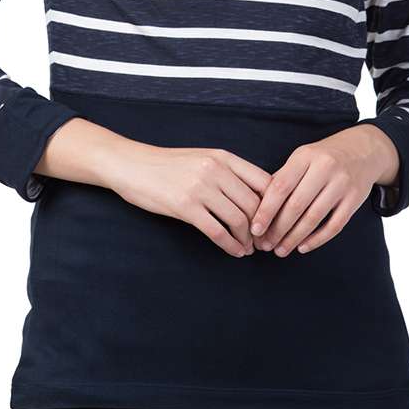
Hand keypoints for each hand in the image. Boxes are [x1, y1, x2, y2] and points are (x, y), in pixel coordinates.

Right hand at [110, 143, 273, 257]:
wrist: (133, 165)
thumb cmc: (168, 165)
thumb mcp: (203, 159)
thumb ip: (228, 172)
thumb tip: (257, 196)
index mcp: (223, 157)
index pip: (264, 181)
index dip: (275, 205)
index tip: (276, 221)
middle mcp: (216, 170)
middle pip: (254, 204)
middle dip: (264, 228)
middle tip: (265, 242)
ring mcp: (200, 188)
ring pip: (239, 220)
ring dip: (248, 240)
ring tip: (249, 249)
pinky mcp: (185, 206)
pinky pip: (217, 232)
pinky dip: (230, 245)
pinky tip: (234, 252)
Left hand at [249, 125, 398, 256]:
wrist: (363, 149)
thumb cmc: (323, 157)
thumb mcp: (302, 158)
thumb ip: (282, 178)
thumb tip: (258, 207)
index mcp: (305, 156)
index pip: (281, 186)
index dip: (266, 210)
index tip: (255, 229)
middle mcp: (324, 168)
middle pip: (296, 205)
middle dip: (278, 229)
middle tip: (265, 245)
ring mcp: (342, 184)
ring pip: (314, 217)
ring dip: (294, 238)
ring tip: (281, 250)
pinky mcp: (355, 199)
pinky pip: (334, 225)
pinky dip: (317, 239)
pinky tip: (303, 247)